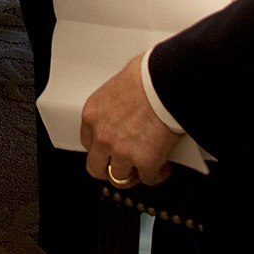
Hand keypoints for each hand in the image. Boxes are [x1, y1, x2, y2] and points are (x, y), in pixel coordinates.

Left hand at [79, 57, 179, 188]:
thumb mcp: (119, 86)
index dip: (101, 148)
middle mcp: (103, 136)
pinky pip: (149, 178)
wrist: (165, 82)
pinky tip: (163, 166)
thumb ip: (116, 105)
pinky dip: (157, 174)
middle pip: (96, 167)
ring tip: (144, 168)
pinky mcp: (146, 161)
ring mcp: (123, 152)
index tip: (110, 149)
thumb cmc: (147, 75)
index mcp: (93, 115)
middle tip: (123, 166)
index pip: (88, 142)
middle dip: (110, 168)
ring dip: (133, 173)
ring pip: (121, 178)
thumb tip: (128, 106)